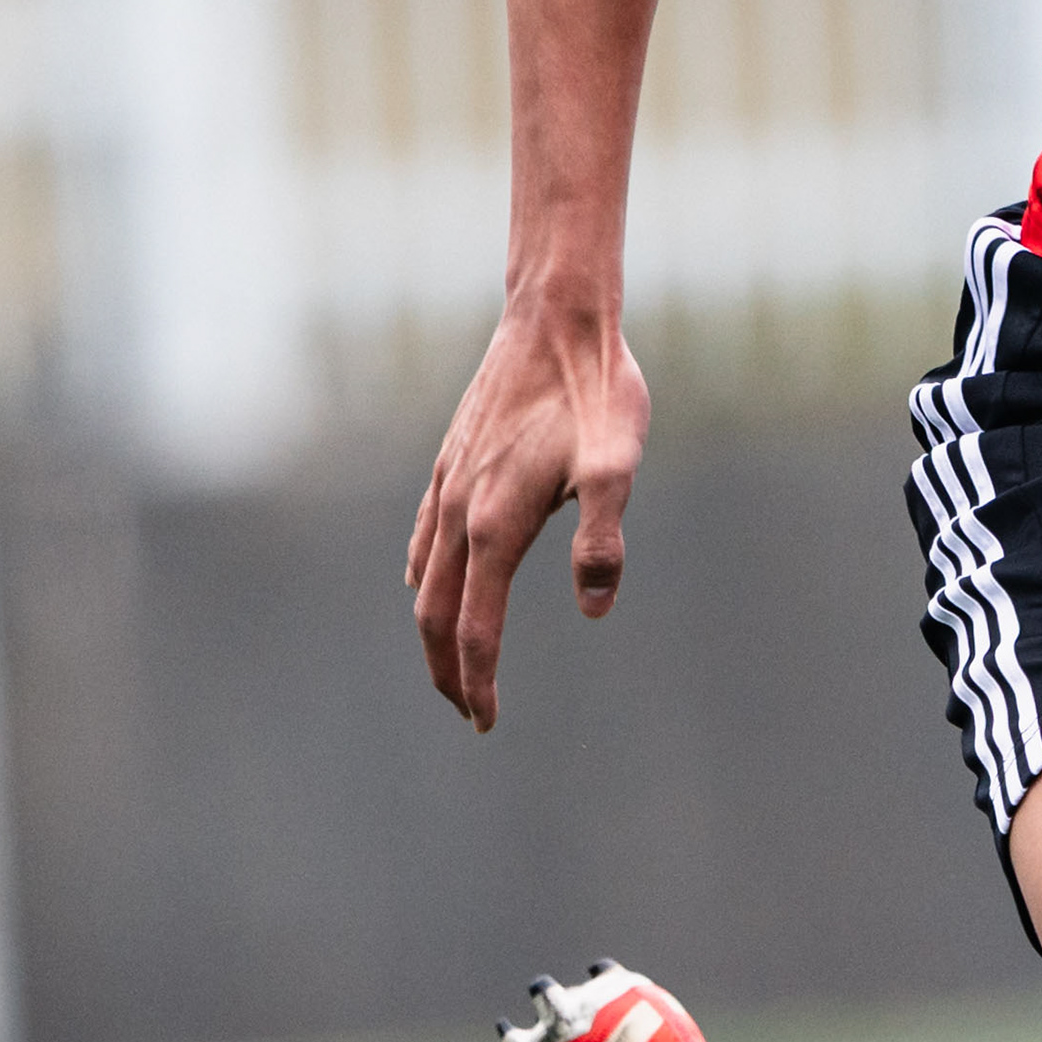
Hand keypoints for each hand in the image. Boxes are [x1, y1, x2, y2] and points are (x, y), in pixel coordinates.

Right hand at [405, 297, 647, 730]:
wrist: (557, 317)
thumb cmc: (597, 392)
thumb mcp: (618, 466)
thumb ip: (604, 540)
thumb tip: (595, 608)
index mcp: (495, 524)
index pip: (477, 628)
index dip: (480, 682)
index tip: (487, 724)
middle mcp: (459, 511)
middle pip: (437, 616)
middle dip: (448, 670)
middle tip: (469, 713)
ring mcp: (447, 486)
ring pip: (426, 579)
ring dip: (435, 631)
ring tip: (454, 666)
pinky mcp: (450, 462)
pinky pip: (423, 538)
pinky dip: (425, 580)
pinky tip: (431, 586)